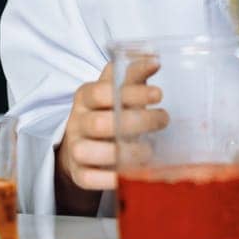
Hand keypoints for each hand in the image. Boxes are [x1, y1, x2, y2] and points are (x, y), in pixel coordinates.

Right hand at [56, 61, 167, 204]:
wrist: (82, 146)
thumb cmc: (106, 113)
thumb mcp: (116, 90)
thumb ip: (133, 74)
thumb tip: (154, 58)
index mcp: (83, 97)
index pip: (102, 92)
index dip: (130, 93)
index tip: (159, 94)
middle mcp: (76, 123)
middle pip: (100, 123)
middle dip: (136, 122)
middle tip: (163, 120)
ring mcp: (75, 149)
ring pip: (92, 152)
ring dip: (126, 152)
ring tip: (151, 149)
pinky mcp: (79, 174)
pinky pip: (91, 179)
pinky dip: (113, 178)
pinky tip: (134, 172)